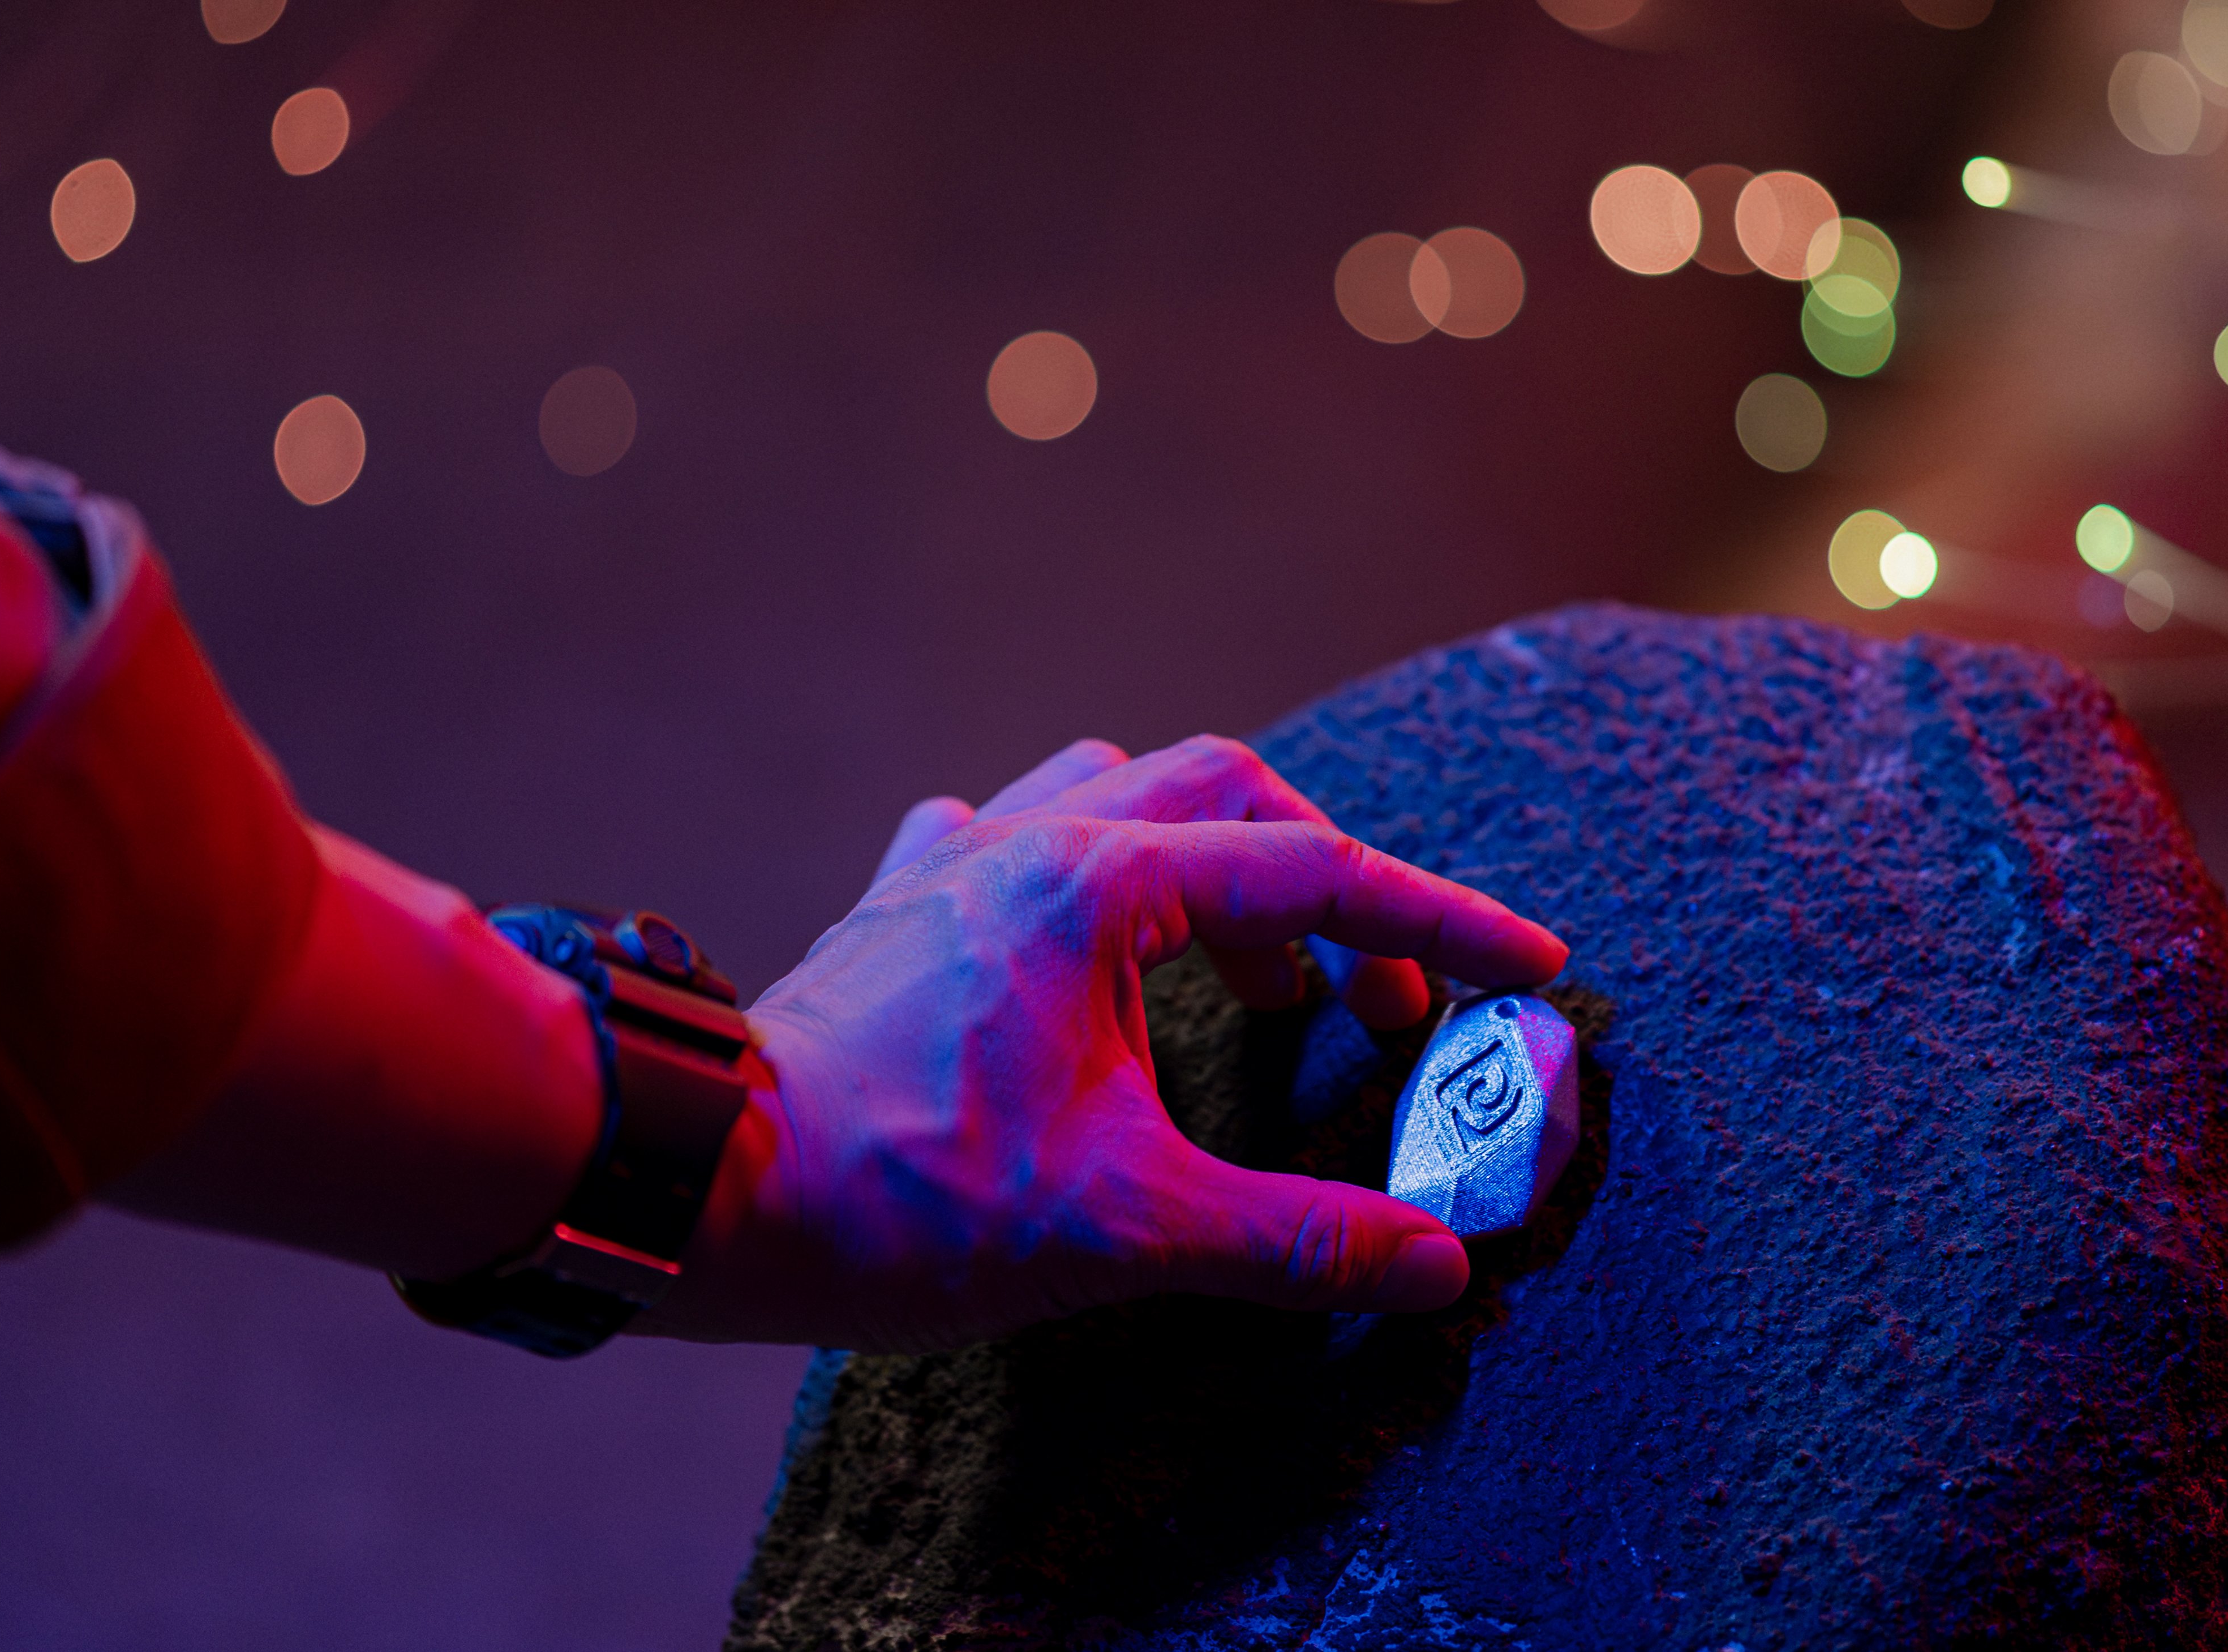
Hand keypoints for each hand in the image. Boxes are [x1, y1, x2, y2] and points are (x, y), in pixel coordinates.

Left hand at [645, 736, 1568, 1350]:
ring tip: (1254, 973)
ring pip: (1127, 794)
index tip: (1526, 965)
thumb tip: (1437, 1263)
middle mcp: (1034, 842)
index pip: (1316, 879)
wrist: (701, 1184)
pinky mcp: (906, 904)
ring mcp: (960, 862)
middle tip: (1376, 1010)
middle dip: (1331, 892)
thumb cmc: (903, 1195)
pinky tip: (1094, 941)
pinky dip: (1096, 871)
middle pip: (1233, 797)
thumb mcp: (1128, 1228)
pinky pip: (1023, 834)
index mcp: (1100, 888)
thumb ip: (1297, 1240)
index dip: (1436, 926)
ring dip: (1217, 863)